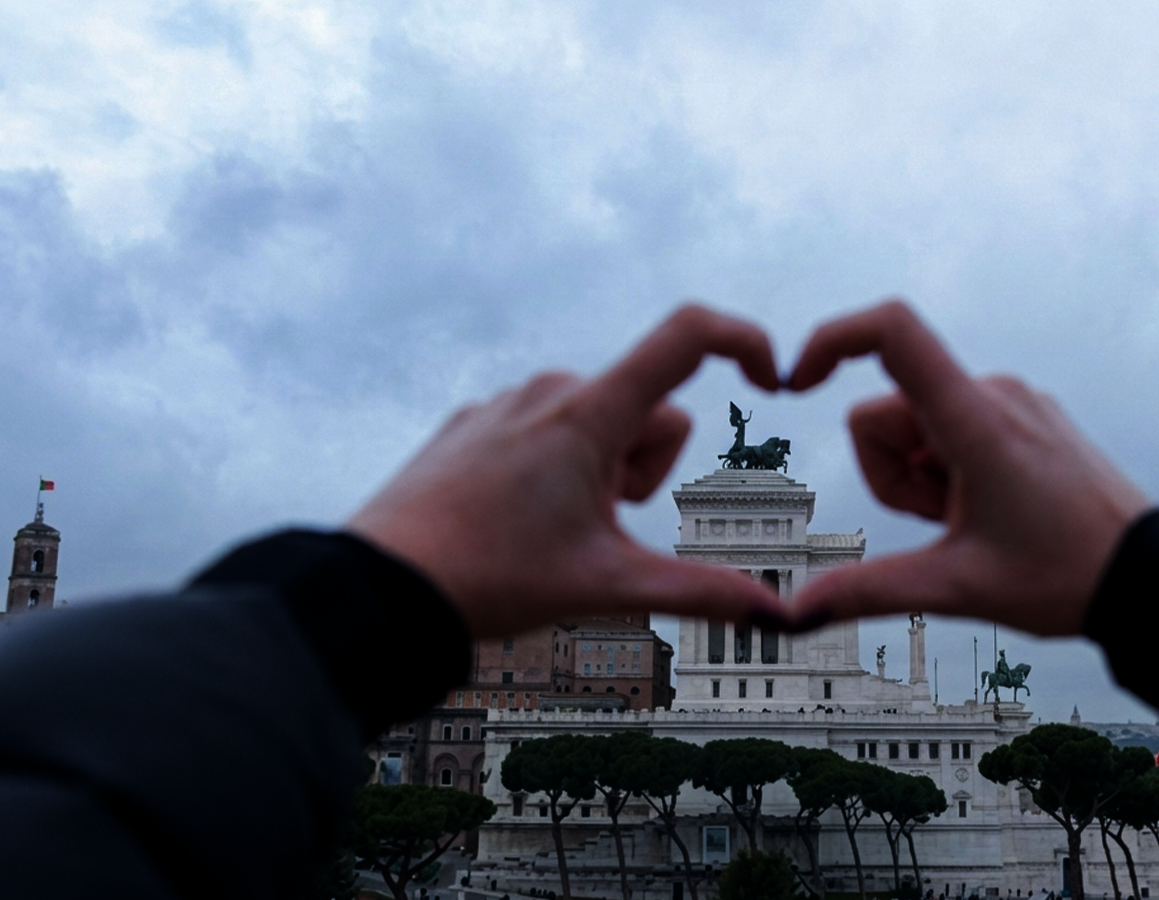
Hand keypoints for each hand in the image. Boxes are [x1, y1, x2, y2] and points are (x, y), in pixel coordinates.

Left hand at [348, 306, 789, 637]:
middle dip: (646, 468)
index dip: (744, 343)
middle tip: (598, 525)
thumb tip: (776, 613)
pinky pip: (547, 431)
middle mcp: (549, 390)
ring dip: (601, 473)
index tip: (773, 379)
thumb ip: (701, 592)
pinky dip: (555, 471)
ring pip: (600, 424)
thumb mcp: (607, 585)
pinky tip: (513, 519)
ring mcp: (507, 403)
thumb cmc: (490, 580)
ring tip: (548, 529)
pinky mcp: (475, 422)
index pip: (687, 337)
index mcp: (589, 414)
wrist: (382, 587)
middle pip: (649, 412)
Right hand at [785, 300, 1149, 636]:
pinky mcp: (1023, 414)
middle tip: (943, 525)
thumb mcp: (956, 588)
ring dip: (920, 477)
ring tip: (971, 522)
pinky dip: (948, 470)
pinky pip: (951, 428)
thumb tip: (794, 612)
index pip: (892, 332)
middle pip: (885, 411)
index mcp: (975, 420)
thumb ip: (867, 591)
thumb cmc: (1065, 578)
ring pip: (915, 425)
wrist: (1146, 578)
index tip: (796, 381)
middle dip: (890, 474)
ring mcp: (1011, 400)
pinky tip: (989, 509)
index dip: (831, 339)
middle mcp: (993, 392)